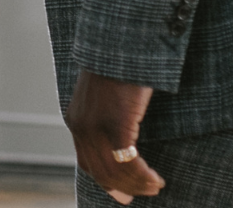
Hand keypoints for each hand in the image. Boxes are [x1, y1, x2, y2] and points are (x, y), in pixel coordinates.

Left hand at [66, 69, 163, 204]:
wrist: (120, 41)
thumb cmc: (118, 62)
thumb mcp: (104, 91)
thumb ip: (104, 112)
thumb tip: (120, 129)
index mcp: (76, 120)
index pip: (87, 162)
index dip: (106, 182)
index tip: (122, 193)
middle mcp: (81, 127)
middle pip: (101, 172)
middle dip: (124, 188)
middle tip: (144, 193)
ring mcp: (96, 127)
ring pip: (116, 172)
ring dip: (138, 184)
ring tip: (155, 186)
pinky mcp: (115, 125)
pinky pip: (128, 162)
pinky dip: (143, 175)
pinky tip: (156, 178)